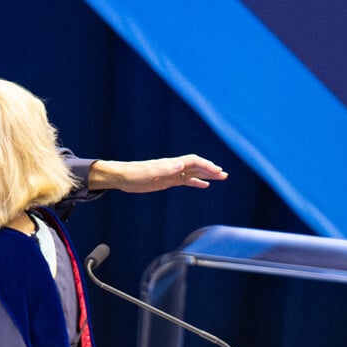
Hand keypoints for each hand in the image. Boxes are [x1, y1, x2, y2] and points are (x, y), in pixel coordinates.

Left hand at [88, 155, 226, 192]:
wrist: (121, 177)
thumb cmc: (134, 174)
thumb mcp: (150, 173)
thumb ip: (166, 169)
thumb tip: (181, 164)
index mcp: (171, 164)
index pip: (193, 161)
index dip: (206, 165)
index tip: (217, 171)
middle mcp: (173, 167)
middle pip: (196, 166)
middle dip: (211, 170)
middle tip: (224, 175)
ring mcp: (171, 174)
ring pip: (193, 173)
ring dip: (207, 175)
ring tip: (220, 178)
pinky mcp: (167, 181)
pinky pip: (185, 181)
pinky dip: (196, 182)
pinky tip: (204, 185)